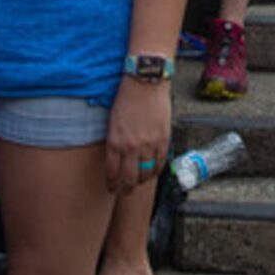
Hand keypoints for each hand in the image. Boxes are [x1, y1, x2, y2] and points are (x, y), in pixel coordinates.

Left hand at [105, 78, 172, 194]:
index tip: (112, 187)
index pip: (112, 173)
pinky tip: (152, 171)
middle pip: (128, 180)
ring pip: (145, 174)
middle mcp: (131, 147)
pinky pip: (160, 164)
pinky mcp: (163, 140)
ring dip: (141, 181)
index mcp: (114, 142)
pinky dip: (155, 170)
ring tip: (138, 182)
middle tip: (124, 192)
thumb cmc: (126, 97)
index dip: (112, 184)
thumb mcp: (112, 122)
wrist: (145, 82)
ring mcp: (148, 145)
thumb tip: (117, 159)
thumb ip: (115, 142)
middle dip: (125, 190)